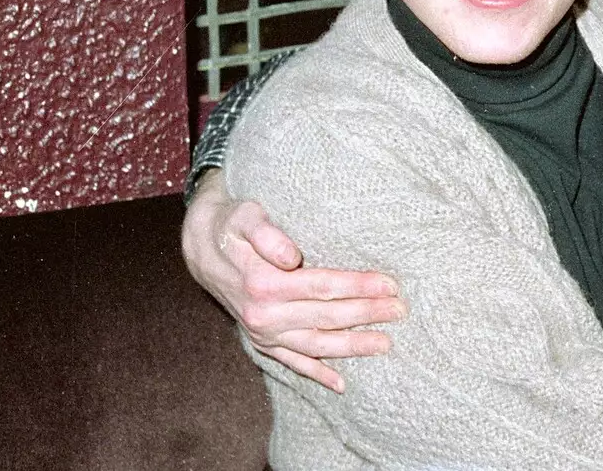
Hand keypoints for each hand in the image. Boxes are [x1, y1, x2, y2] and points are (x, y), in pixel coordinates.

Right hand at [181, 169, 406, 392]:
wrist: (202, 247)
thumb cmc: (231, 225)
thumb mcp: (245, 217)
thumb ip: (267, 234)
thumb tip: (290, 255)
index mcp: (264, 284)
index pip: (323, 286)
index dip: (359, 286)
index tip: (389, 284)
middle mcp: (264, 315)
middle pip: (327, 317)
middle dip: (367, 315)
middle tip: (400, 311)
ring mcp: (262, 333)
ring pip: (315, 345)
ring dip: (352, 347)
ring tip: (385, 344)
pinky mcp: (261, 342)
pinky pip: (292, 363)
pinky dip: (317, 374)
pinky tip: (341, 384)